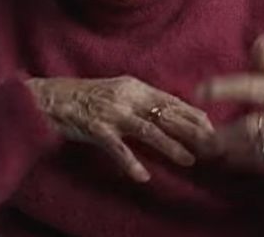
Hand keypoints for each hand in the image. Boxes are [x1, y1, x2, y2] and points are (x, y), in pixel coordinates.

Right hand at [25, 75, 215, 181]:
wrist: (50, 98)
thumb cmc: (86, 96)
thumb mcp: (118, 91)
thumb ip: (142, 101)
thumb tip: (169, 112)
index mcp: (135, 87)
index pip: (172, 101)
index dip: (193, 115)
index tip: (213, 129)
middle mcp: (127, 97)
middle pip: (166, 114)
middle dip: (191, 131)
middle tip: (212, 147)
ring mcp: (111, 113)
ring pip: (148, 130)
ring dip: (170, 146)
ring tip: (189, 160)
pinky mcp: (95, 128)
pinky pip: (116, 148)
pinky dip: (130, 162)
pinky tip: (142, 176)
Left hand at [194, 34, 263, 171]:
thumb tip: (257, 39)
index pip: (253, 85)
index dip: (226, 88)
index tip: (199, 90)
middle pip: (255, 125)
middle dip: (228, 134)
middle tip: (204, 140)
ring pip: (263, 148)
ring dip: (238, 152)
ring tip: (217, 153)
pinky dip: (255, 165)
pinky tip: (239, 163)